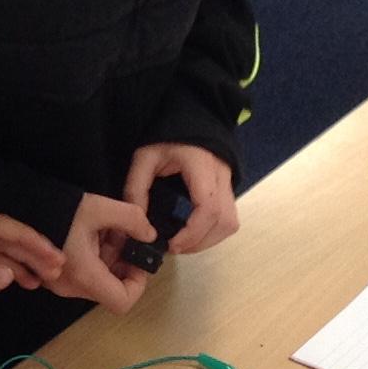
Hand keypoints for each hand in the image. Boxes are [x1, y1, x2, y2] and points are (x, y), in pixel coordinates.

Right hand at [49, 191, 153, 311]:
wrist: (17, 206)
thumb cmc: (56, 209)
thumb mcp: (99, 207)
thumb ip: (131, 219)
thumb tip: (149, 234)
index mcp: (84, 276)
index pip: (122, 302)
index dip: (139, 284)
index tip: (139, 259)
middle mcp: (71, 287)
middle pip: (111, 288)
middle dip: (124, 263)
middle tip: (126, 235)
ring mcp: (61, 283)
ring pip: (99, 278)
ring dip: (111, 256)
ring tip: (109, 227)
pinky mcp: (54, 275)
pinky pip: (84, 272)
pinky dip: (96, 255)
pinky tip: (94, 230)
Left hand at [121, 143, 238, 255]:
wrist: (190, 120)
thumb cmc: (166, 137)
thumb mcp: (144, 158)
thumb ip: (137, 189)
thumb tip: (138, 225)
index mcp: (201, 165)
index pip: (208, 207)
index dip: (193, 232)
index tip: (172, 245)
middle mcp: (221, 175)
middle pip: (224, 220)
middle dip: (200, 241)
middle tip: (175, 247)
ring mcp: (229, 182)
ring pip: (231, 222)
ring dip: (209, 240)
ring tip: (184, 244)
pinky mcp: (229, 188)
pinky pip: (229, 218)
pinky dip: (214, 232)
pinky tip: (194, 234)